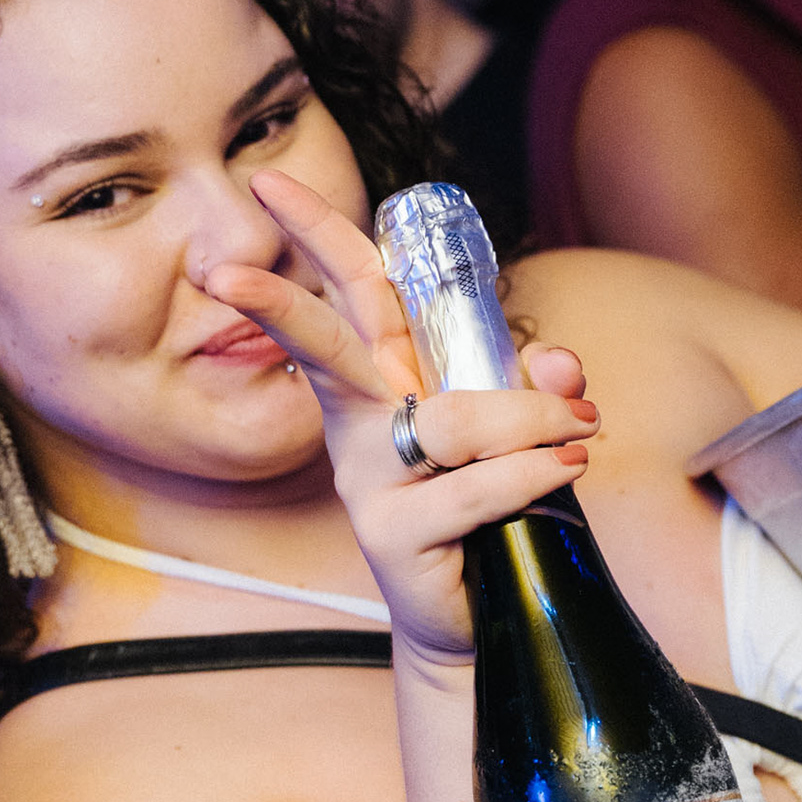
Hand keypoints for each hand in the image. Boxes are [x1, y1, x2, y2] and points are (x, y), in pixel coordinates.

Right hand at [202, 169, 597, 664]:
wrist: (477, 619)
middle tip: (224, 273)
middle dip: (277, 306)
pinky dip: (527, 473)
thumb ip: (537, 386)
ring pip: (444, 421)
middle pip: (324, 347)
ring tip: (576, 429)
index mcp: (381, 383)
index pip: (351, 293)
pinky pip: (469, 487)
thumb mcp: (520, 432)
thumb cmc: (492, 510)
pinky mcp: (392, 537)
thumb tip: (559, 366)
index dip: (314, 234)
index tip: (267, 182)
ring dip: (523, 416)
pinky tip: (562, 468)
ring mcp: (370, 483)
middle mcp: (363, 426)